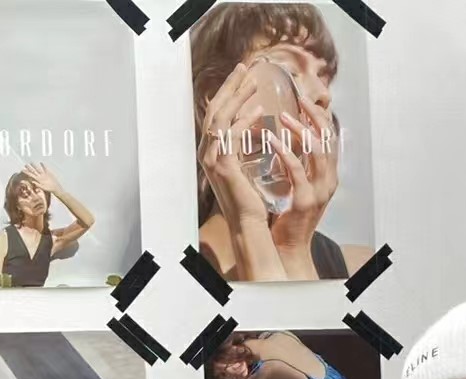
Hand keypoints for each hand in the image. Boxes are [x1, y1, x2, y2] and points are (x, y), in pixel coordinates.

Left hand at [23, 162, 58, 192]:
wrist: (55, 188)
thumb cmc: (49, 189)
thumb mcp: (43, 187)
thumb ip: (38, 185)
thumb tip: (33, 182)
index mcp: (38, 179)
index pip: (31, 175)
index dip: (26, 172)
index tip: (22, 170)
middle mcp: (40, 176)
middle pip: (33, 171)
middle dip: (29, 168)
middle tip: (25, 164)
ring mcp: (44, 174)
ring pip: (38, 169)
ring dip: (34, 165)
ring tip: (31, 162)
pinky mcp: (48, 173)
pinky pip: (45, 168)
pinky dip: (43, 165)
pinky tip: (41, 163)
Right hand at [199, 64, 271, 230]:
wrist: (248, 224)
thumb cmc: (249, 199)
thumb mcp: (244, 165)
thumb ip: (241, 144)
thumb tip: (252, 121)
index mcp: (211, 152)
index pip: (216, 114)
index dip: (227, 92)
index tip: (241, 75)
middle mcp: (207, 153)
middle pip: (215, 110)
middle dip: (230, 86)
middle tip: (245, 67)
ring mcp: (213, 160)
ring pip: (221, 118)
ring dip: (237, 97)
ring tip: (253, 81)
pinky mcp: (224, 166)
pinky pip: (232, 136)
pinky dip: (245, 120)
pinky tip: (259, 109)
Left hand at [267, 94, 339, 260]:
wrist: (288, 247)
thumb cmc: (287, 214)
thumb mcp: (298, 183)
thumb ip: (298, 162)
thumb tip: (287, 134)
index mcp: (329, 174)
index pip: (330, 136)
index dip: (319, 114)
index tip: (304, 97)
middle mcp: (329, 180)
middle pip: (329, 138)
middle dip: (315, 114)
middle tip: (299, 97)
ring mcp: (319, 191)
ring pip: (318, 151)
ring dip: (301, 129)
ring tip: (284, 115)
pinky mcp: (305, 201)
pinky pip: (298, 169)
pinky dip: (285, 151)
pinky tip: (271, 138)